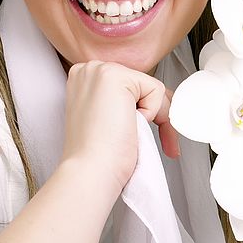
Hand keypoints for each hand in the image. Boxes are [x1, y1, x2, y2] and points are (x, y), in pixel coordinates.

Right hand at [61, 61, 179, 189]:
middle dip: (155, 114)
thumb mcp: (110, 119)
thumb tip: (155, 100)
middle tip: (142, 139)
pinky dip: (151, 113)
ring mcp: (100, 70)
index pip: (132, 87)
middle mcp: (90, 70)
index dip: (143, 111)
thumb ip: (123, 103)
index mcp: (86, 81)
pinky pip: (156, 90)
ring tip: (130, 135)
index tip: (138, 133)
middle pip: (143, 86)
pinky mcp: (115, 76)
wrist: (90, 172)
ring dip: (154, 117)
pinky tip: (128, 125)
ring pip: (152, 88)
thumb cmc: (98, 156)